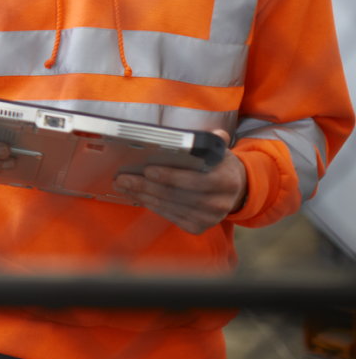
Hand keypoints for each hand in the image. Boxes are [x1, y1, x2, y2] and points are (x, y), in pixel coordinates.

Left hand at [112, 130, 247, 234]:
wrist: (235, 191)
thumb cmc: (220, 166)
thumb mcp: (220, 151)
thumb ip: (214, 141)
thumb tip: (211, 131)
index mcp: (226, 181)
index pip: (195, 180)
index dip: (170, 176)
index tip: (147, 170)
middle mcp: (219, 203)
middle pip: (176, 195)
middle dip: (145, 186)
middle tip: (123, 178)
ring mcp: (209, 218)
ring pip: (170, 207)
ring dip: (142, 196)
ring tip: (123, 186)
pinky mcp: (198, 227)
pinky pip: (170, 216)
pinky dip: (151, 206)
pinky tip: (137, 196)